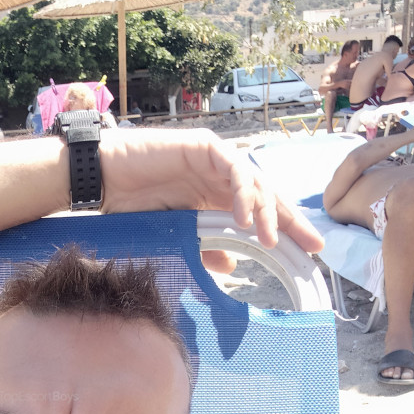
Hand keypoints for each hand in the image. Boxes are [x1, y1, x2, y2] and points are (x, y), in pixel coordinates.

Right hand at [100, 129, 322, 255]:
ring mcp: (215, 160)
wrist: (101, 181)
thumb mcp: (174, 237)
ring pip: (255, 183)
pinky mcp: (205, 146)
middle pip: (268, 197)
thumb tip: (233, 267)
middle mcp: (221, 178)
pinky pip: (234, 169)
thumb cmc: (130, 208)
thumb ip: (203, 249)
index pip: (261, 214)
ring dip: (266, 212)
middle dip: (292, 220)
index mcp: (216, 198)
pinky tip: (244, 218)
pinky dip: (243, 193)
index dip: (287, 231)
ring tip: (270, 240)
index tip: (309, 254)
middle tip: (312, 244)